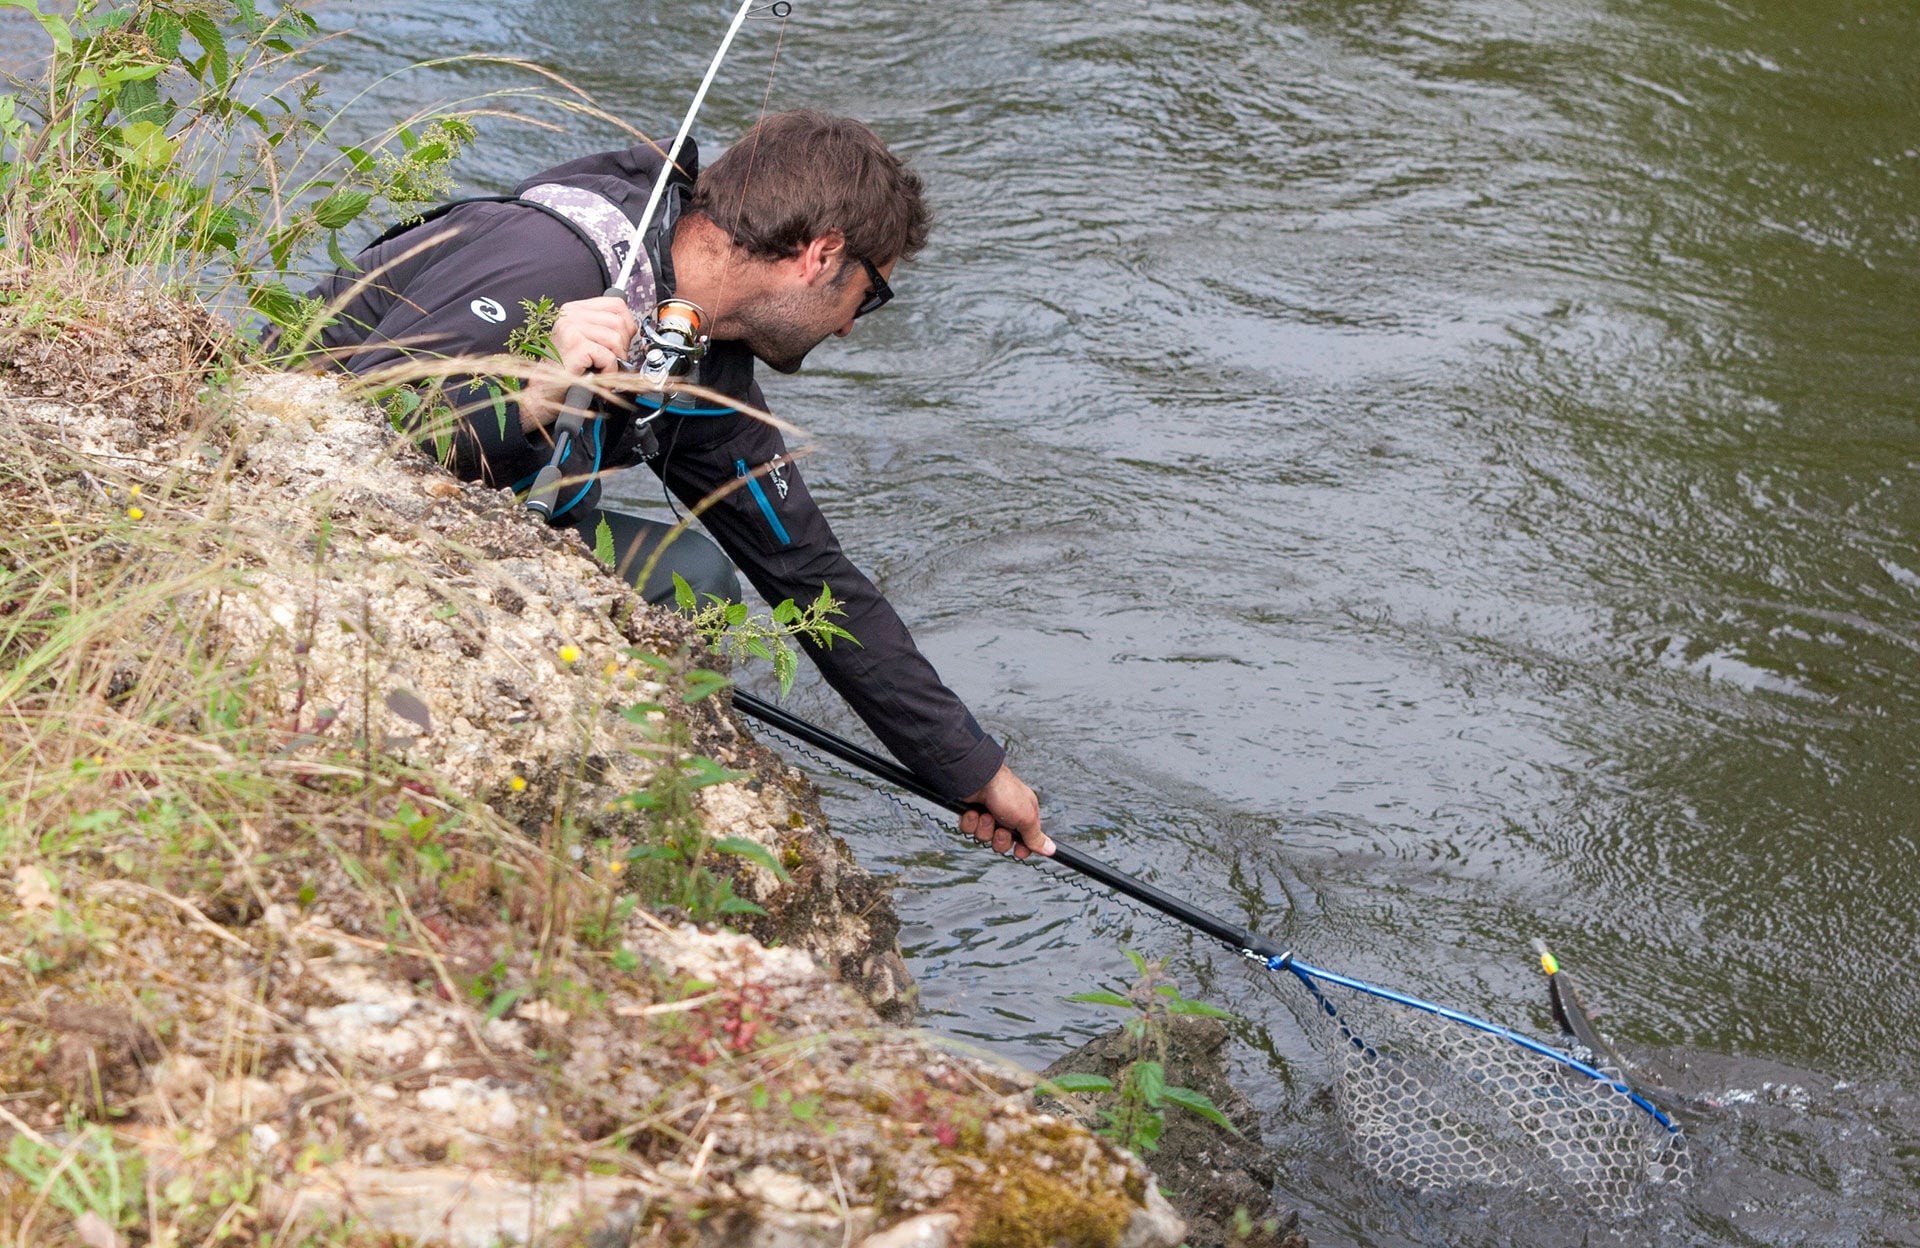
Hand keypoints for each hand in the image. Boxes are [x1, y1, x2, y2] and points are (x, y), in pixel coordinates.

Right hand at [519, 296, 636, 430]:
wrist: (543, 390)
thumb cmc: (565, 369)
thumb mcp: (585, 340)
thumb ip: (604, 328)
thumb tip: (631, 328)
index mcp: (574, 310)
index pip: (616, 305)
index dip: (626, 325)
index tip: (621, 342)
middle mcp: (570, 315)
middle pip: (619, 322)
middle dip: (622, 346)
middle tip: (609, 360)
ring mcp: (571, 328)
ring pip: (616, 339)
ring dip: (615, 360)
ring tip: (601, 368)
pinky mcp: (575, 345)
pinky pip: (608, 356)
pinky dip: (609, 371)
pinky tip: (596, 374)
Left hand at [960, 764, 1053, 859]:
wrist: (978, 777)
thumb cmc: (1005, 791)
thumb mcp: (1026, 817)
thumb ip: (1036, 836)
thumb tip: (1050, 849)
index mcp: (1023, 815)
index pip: (1025, 841)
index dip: (1021, 849)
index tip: (1018, 852)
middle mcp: (1006, 816)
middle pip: (1002, 843)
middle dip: (1000, 838)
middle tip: (1001, 828)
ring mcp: (988, 814)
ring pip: (984, 837)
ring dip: (985, 828)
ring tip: (986, 814)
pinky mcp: (972, 813)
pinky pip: (970, 829)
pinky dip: (971, 822)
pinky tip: (974, 811)